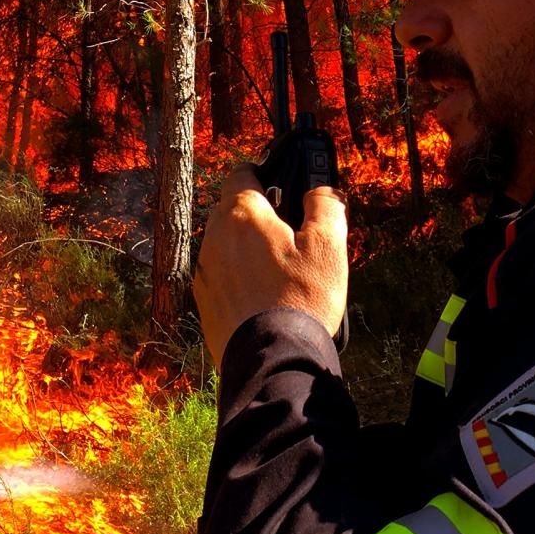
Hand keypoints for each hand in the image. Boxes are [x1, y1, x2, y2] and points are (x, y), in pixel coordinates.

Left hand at [192, 163, 348, 365]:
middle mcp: (214, 237)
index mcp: (242, 215)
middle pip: (233, 209)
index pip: (242, 173)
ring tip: (280, 271)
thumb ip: (325, 204)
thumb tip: (320, 190)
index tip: (281, 185)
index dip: (263, 173)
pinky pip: (222, 276)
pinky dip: (239, 277)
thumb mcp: (329, 245)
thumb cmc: (301, 299)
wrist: (272, 360)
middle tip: (290, 233)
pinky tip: (264, 296)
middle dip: (258, 214)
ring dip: (247, 247)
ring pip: (226, 243)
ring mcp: (205, 271)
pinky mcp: (205, 302)